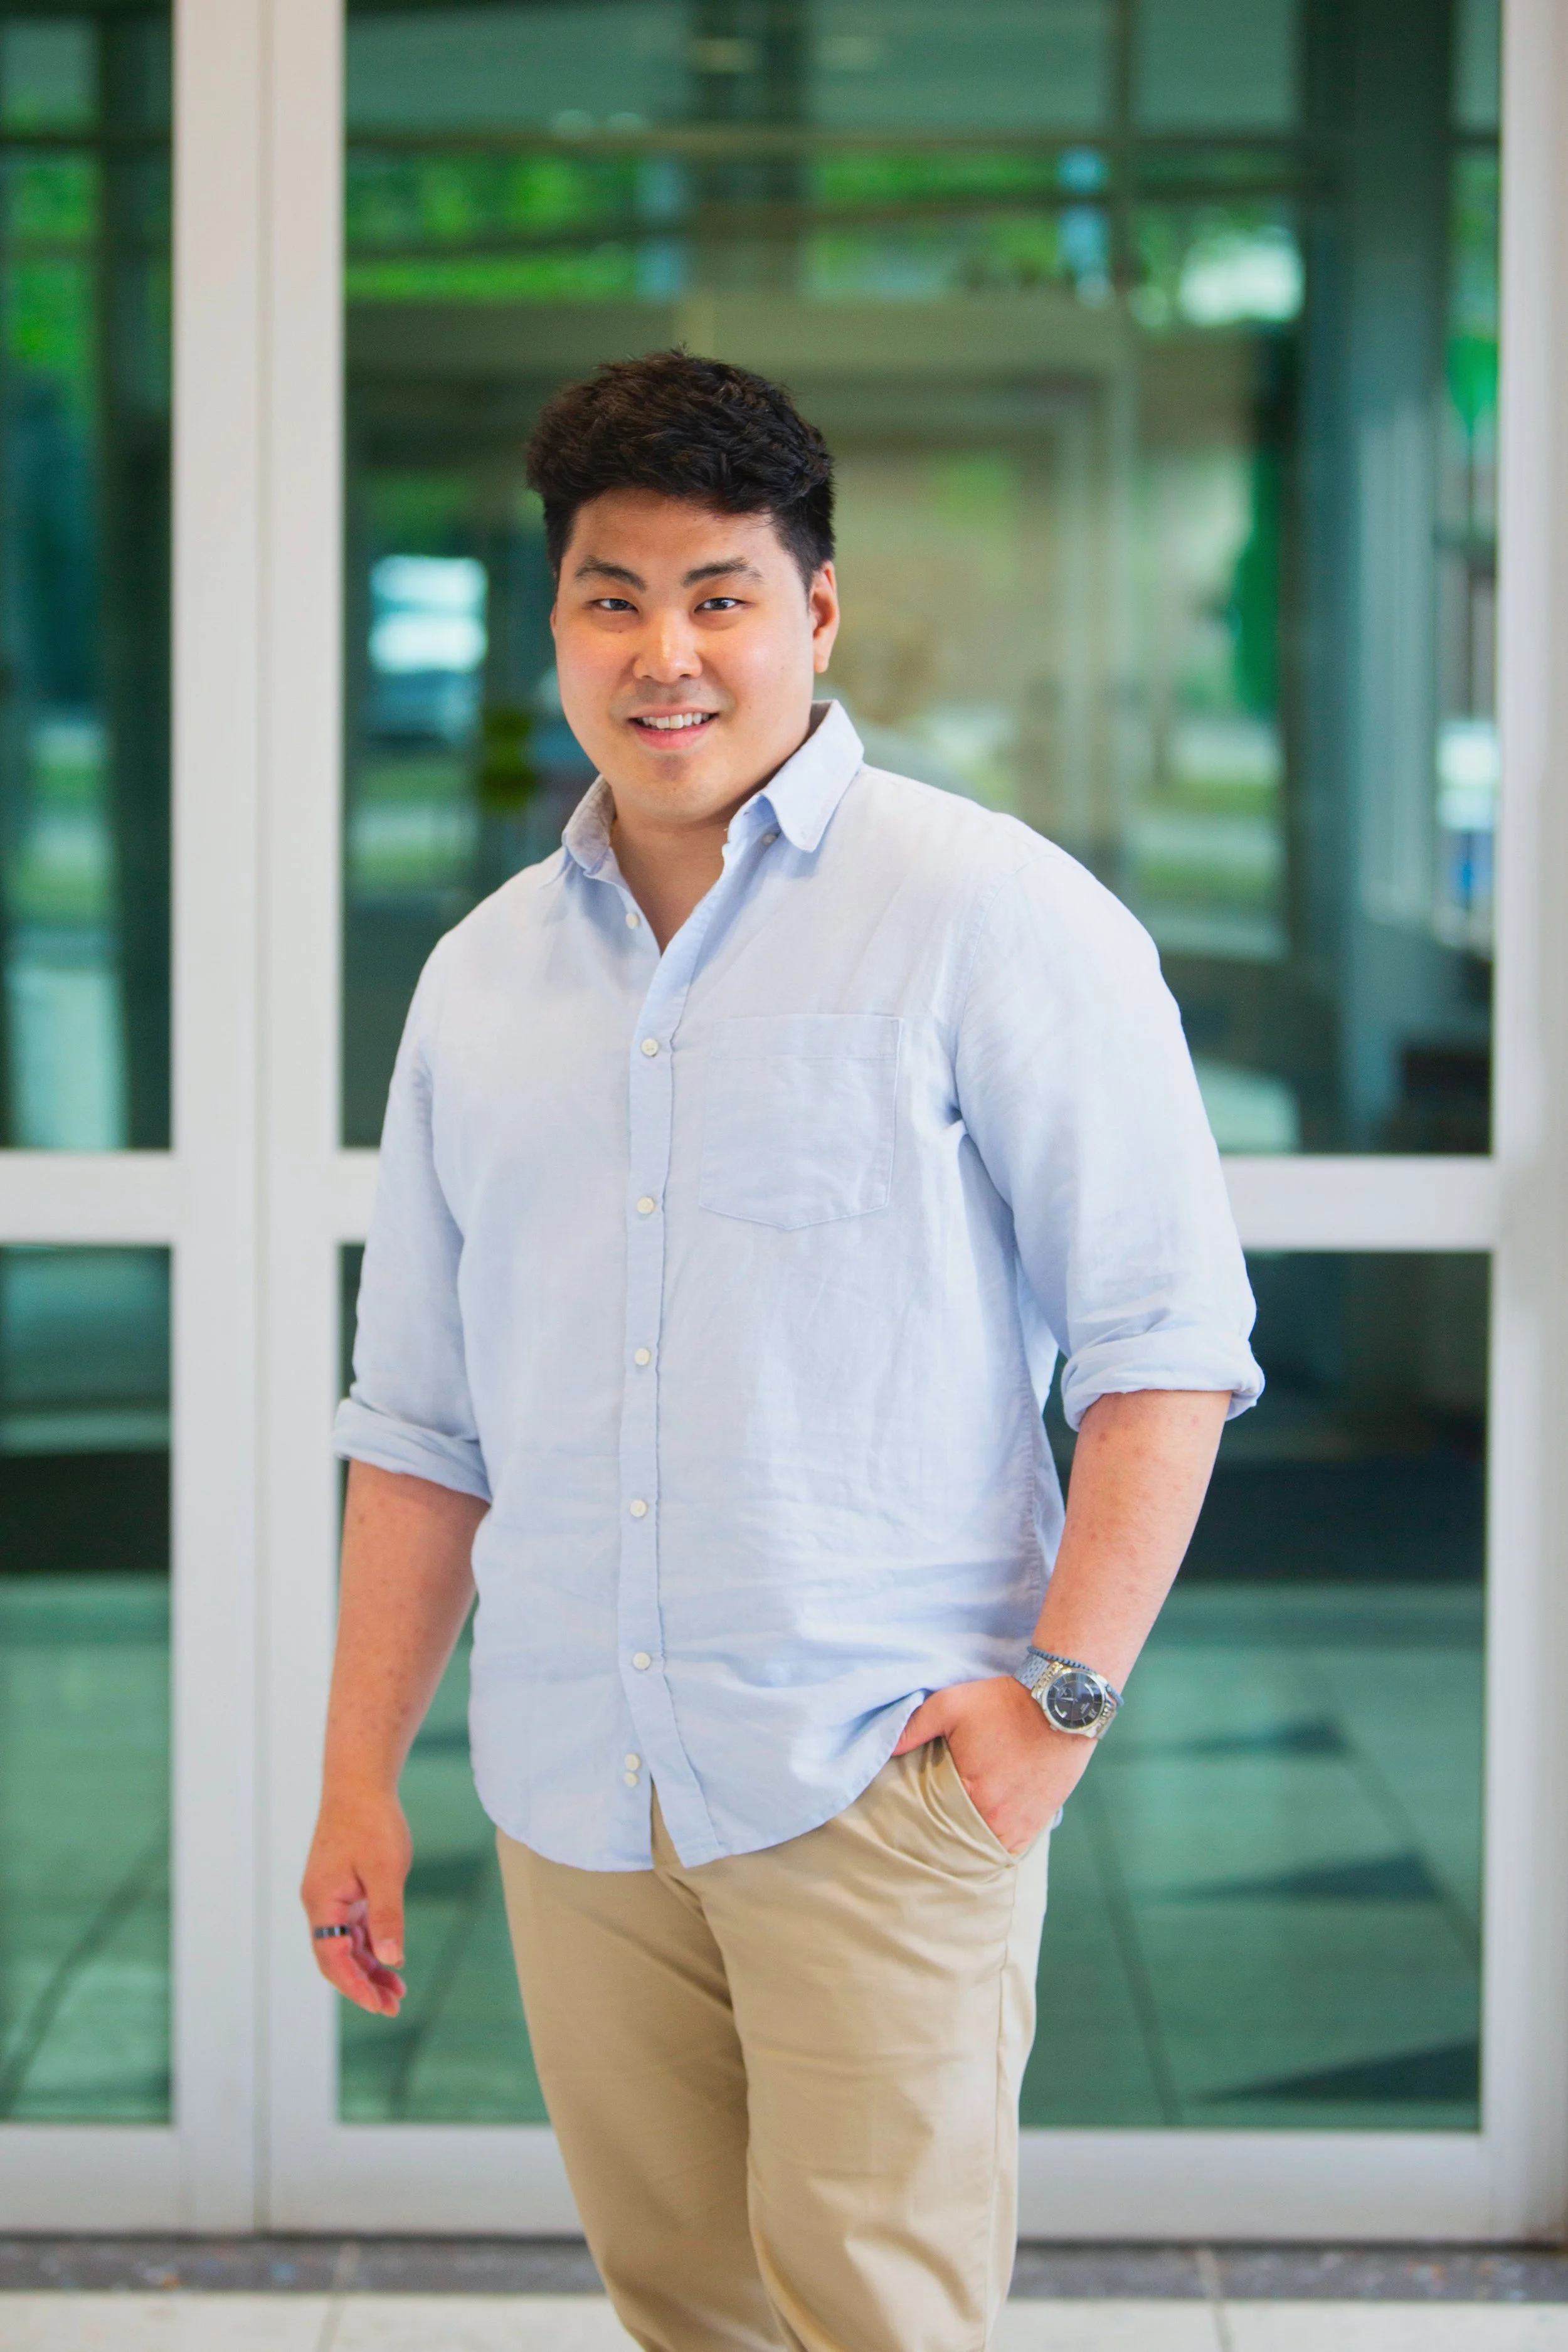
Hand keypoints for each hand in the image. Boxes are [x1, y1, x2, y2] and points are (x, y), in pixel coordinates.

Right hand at [301, 1787, 412, 2016]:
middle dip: (362, 1985)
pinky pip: (354, 1928)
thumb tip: (392, 1960)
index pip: (332, 1958)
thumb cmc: (372, 1823)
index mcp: (322, 1902)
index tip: (378, 2006)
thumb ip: (387, 1917)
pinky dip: (371, 1946)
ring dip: (369, 1968)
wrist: (360, 1784)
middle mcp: (321, 1904)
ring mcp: (331, 1897)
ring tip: (397, 1991)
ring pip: (347, 1945)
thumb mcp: (386, 1871)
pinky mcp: (344, 1889)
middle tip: (393, 2006)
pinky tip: (391, 1959)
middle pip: (337, 1958)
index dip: (355, 1986)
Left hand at [893, 1674, 1095, 1853]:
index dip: (919, 1821)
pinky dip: (995, 1843)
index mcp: (969, 1793)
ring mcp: (1020, 1825)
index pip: (932, 1823)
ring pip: (984, 1848)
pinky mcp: (1038, 1823)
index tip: (908, 1819)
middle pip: (957, 1840)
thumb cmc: (1003, 1704)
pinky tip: (981, 1834)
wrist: (1060, 1705)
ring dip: (969, 1841)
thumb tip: (883, 1750)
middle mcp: (995, 1818)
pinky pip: (1010, 1849)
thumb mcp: (950, 1705)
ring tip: (954, 1832)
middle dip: (943, 1836)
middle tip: (926, 1831)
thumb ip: (914, 1727)